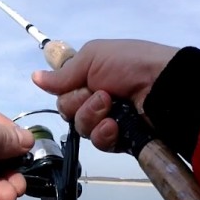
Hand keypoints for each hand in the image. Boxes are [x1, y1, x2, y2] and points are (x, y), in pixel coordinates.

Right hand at [31, 39, 178, 151]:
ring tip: (112, 106)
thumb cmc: (131, 64)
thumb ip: (63, 73)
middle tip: (103, 93)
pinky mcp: (119, 139)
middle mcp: (96, 99)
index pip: (63, 92)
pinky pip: (98, 142)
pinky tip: (115, 125)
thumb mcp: (93, 57)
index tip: (78, 83)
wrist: (164, 86)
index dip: (66, 90)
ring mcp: (108, 120)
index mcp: (90, 78)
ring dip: (93, 116)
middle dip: (80, 103)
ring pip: (80, 128)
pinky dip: (104, 133)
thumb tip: (35, 77)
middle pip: (67, 111)